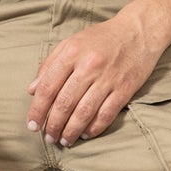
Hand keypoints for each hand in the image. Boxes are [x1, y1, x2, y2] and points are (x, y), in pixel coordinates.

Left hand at [26, 11, 159, 147]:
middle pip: (64, 103)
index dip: (37, 110)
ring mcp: (108, 78)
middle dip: (53, 125)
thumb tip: (32, 90)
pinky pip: (106, 114)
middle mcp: (89, 66)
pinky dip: (94, 128)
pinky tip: (85, 134)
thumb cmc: (102, 37)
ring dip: (71, 131)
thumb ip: (49, 65)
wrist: (139, 30)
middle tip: (48, 138)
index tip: (32, 125)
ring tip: (64, 140)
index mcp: (72, 53)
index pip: (48, 87)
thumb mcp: (71, 43)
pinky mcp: (124, 88)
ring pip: (84, 112)